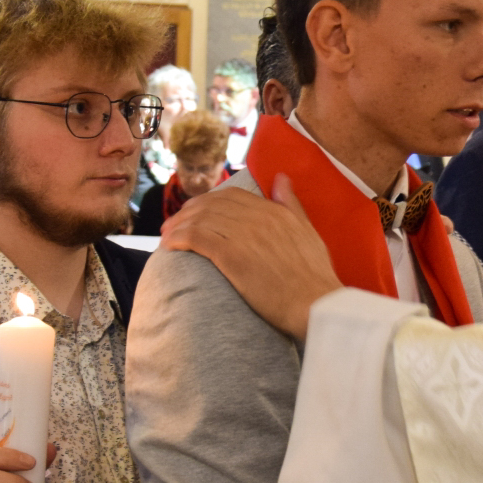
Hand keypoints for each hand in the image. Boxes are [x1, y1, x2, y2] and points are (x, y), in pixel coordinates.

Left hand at [160, 175, 341, 342]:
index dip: (208, 202)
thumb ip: (291, 203)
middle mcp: (258, 217)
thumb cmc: (315, 276)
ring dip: (178, 226)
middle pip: (211, 205)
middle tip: (174, 225)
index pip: (232, 196)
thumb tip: (280, 178)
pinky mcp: (232, 256)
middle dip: (188, 213)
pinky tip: (169, 245)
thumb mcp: (308, 231)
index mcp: (276, 211)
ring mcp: (244, 235)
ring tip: (167, 237)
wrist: (316, 304)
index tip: (196, 212)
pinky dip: (178, 238)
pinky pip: (196, 238)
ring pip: (200, 220)